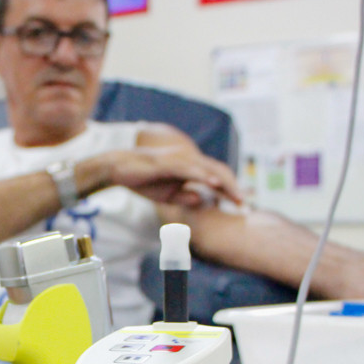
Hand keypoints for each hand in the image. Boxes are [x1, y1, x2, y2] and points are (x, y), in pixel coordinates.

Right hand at [101, 146, 242, 208]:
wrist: (119, 169)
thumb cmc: (143, 180)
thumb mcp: (168, 195)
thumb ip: (185, 197)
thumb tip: (201, 200)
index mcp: (189, 168)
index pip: (215, 177)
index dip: (230, 189)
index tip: (241, 204)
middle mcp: (188, 160)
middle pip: (217, 171)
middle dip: (233, 187)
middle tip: (244, 203)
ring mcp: (179, 159)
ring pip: (208, 169)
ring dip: (224, 182)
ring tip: (236, 195)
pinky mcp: (168, 162)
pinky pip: (189, 169)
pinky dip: (203, 175)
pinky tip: (214, 183)